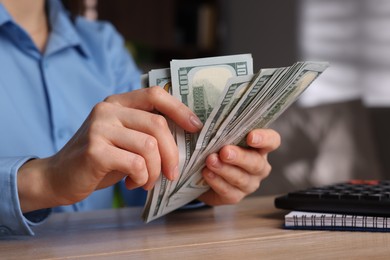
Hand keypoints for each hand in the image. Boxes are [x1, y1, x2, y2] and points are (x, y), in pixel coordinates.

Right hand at [17, 87, 202, 211]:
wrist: (58, 177)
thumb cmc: (99, 159)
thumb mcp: (123, 138)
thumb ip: (146, 131)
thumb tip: (185, 136)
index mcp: (118, 102)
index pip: (155, 94)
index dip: (180, 109)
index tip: (196, 127)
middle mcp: (108, 110)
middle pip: (157, 124)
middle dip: (172, 153)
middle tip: (172, 173)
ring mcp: (100, 128)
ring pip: (149, 146)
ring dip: (156, 170)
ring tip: (148, 181)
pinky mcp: (95, 150)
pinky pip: (136, 163)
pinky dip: (142, 178)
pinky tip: (133, 183)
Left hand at [198, 129, 279, 205]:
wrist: (200, 174)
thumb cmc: (215, 148)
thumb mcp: (219, 136)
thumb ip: (220, 129)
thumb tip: (203, 122)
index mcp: (259, 147)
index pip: (272, 141)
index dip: (264, 138)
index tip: (250, 137)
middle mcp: (259, 165)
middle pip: (256, 162)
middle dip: (240, 157)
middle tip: (225, 152)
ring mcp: (249, 183)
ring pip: (241, 178)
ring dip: (225, 169)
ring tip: (210, 161)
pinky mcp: (235, 196)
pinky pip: (229, 191)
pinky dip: (217, 182)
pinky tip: (207, 174)